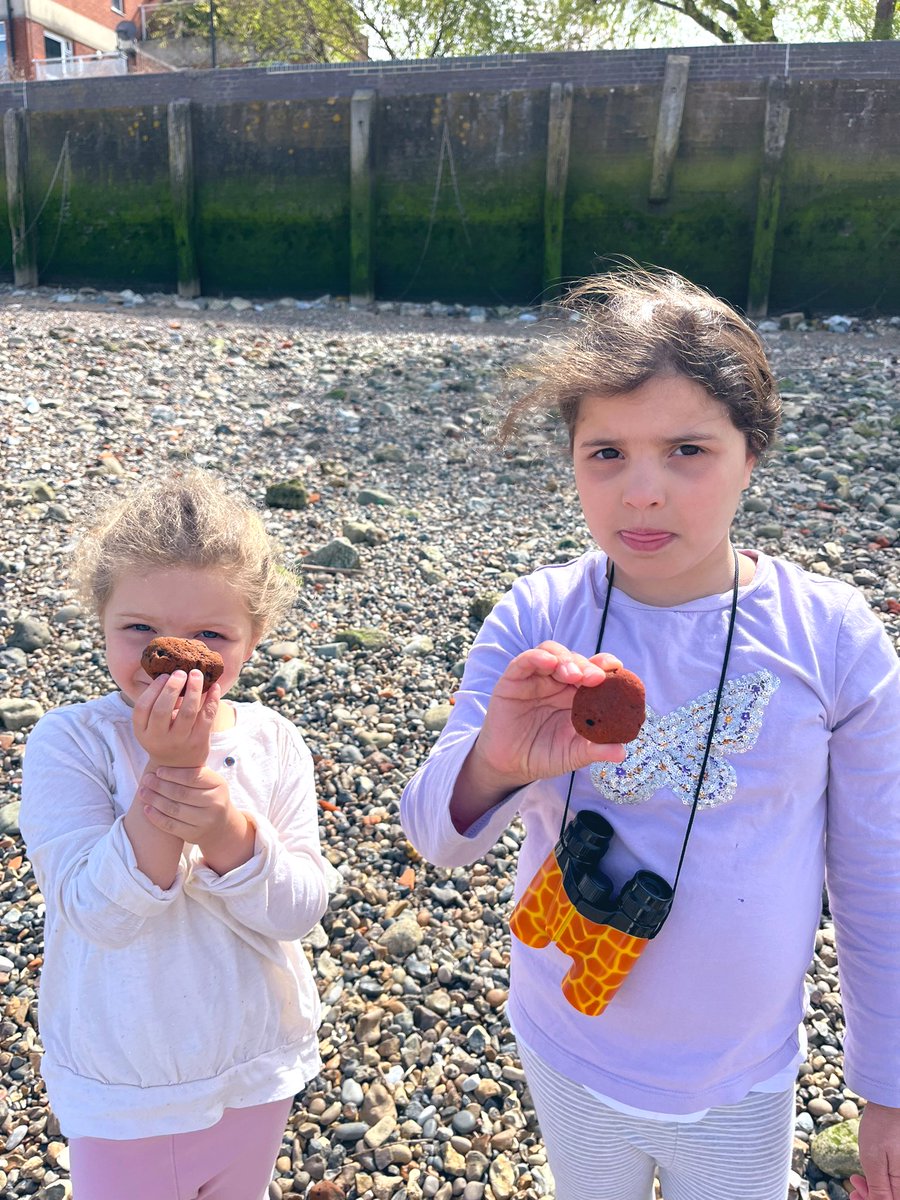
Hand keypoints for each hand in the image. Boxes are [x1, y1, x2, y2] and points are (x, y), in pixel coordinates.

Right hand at [132, 671, 219, 768]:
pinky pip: (207, 717)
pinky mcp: (199, 742)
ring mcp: (180, 742)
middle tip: (181, 672)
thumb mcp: (152, 726)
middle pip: (162, 710)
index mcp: (143, 732)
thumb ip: (158, 704)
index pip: (142, 708)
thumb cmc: (164, 737)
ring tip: (196, 674)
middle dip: (172, 688)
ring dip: (193, 690)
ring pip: (187, 712)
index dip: (153, 689)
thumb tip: (171, 672)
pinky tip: (215, 686)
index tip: (164, 675)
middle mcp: (159, 739)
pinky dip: (212, 700)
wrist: (179, 768)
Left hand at [139, 764, 255, 873]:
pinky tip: (147, 809)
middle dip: (160, 786)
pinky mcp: (194, 835)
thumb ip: (193, 771)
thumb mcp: (209, 782)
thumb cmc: (208, 796)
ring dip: (154, 800)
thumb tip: (165, 757)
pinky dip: (156, 817)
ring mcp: (206, 821)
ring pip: (174, 809)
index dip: (173, 774)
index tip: (158, 771)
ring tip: (142, 792)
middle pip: (181, 793)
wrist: (220, 825)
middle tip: (146, 780)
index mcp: (219, 785)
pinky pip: (171, 826)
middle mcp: (215, 803)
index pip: (193, 777)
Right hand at [471, 641, 627, 789]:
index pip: (594, 671)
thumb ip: (595, 750)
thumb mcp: (573, 754)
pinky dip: (537, 657)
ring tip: (574, 675)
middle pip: (575, 660)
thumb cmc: (545, 755)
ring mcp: (536, 678)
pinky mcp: (513, 679)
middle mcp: (557, 681)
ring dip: (566, 659)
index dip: (606, 666)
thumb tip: (621, 752)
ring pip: (552, 653)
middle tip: (596, 678)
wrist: (511, 766)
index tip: (618, 669)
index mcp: (577, 694)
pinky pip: (524, 661)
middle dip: (587, 665)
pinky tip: (549, 663)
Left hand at [849, 1102, 899, 1199]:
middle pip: (891, 1197)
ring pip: (892, 1190)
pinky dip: (879, 1179)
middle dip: (870, 1197)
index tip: (855, 1197)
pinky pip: (893, 1179)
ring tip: (856, 1179)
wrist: (890, 1102)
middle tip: (853, 1188)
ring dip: (873, 1189)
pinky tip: (867, 1172)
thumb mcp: (874, 1161)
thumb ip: (880, 1189)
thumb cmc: (882, 1129)